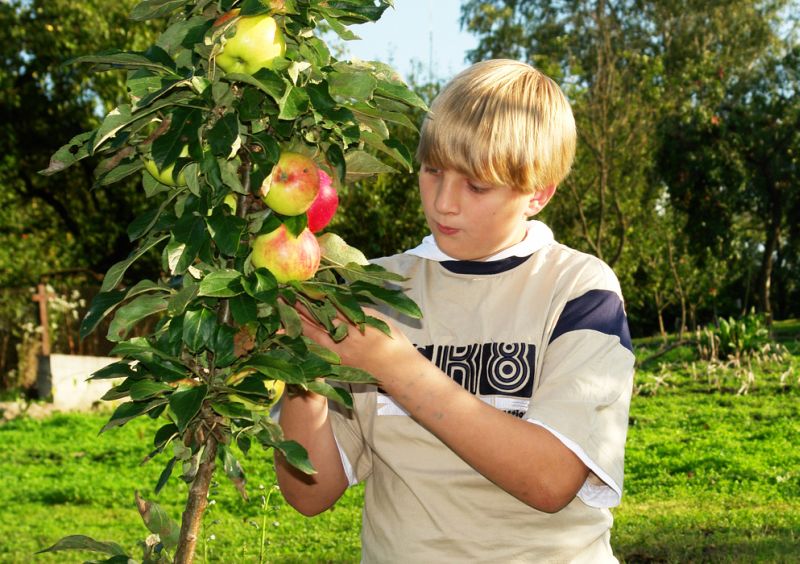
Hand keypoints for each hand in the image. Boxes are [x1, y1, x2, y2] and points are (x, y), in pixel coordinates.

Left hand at [293, 302, 415, 385]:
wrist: (397, 370)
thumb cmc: (392, 341)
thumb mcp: (376, 318)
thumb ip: (355, 310)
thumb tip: (335, 299)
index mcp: (354, 325)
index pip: (329, 306)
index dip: (313, 296)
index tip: (300, 285)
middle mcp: (343, 339)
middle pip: (316, 320)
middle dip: (299, 307)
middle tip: (282, 294)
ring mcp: (338, 353)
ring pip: (313, 334)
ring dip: (297, 321)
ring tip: (282, 309)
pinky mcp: (336, 363)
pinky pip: (316, 349)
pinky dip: (303, 338)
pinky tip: (291, 332)